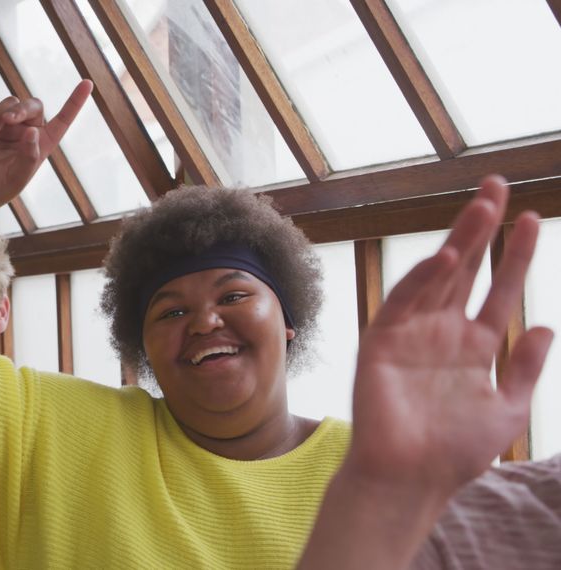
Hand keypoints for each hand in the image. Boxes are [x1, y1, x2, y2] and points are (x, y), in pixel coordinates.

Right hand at [0, 80, 91, 218]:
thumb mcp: (15, 179)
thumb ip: (28, 157)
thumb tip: (33, 131)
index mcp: (40, 146)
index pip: (62, 121)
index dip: (74, 102)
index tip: (87, 83)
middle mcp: (26, 133)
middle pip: (32, 105)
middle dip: (21, 108)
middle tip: (8, 119)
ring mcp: (5, 127)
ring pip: (8, 102)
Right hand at [347, 175, 552, 497]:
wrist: (410, 478)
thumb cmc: (455, 452)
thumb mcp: (508, 408)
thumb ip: (526, 367)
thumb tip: (544, 324)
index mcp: (473, 345)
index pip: (498, 288)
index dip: (515, 255)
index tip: (533, 219)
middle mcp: (442, 331)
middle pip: (466, 269)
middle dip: (481, 228)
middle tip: (497, 186)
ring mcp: (411, 333)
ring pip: (438, 277)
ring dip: (460, 242)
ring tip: (483, 208)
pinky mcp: (383, 342)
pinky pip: (403, 303)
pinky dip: (423, 280)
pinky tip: (446, 258)